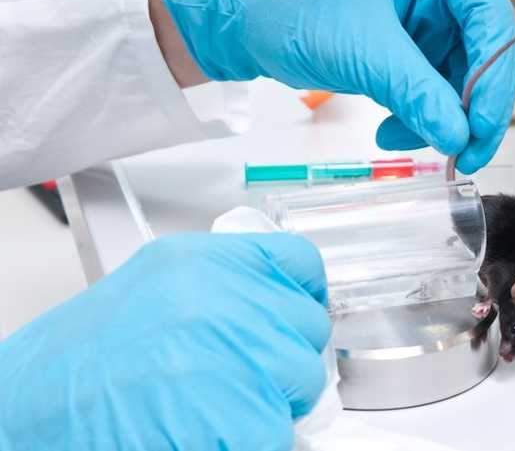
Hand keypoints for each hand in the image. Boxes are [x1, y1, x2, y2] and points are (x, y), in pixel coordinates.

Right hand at [0, 233, 330, 450]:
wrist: (27, 414)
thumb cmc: (82, 361)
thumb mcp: (156, 288)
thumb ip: (223, 286)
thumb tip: (275, 300)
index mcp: (203, 263)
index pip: (297, 261)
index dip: (302, 290)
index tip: (299, 307)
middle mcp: (227, 302)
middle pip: (307, 326)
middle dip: (281, 354)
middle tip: (237, 371)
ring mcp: (240, 358)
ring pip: (302, 383)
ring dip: (270, 399)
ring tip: (213, 403)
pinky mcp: (246, 420)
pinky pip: (281, 430)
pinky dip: (254, 438)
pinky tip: (209, 428)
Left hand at [162, 0, 514, 173]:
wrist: (238, 14)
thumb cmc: (286, 3)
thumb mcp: (361, 50)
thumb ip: (417, 93)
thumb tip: (460, 136)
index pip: (491, 22)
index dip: (494, 83)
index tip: (480, 132)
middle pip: (481, 54)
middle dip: (467, 110)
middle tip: (461, 155)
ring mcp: (421, 14)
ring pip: (455, 77)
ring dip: (437, 118)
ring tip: (399, 141)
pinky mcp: (404, 42)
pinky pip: (427, 85)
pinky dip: (415, 113)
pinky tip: (390, 131)